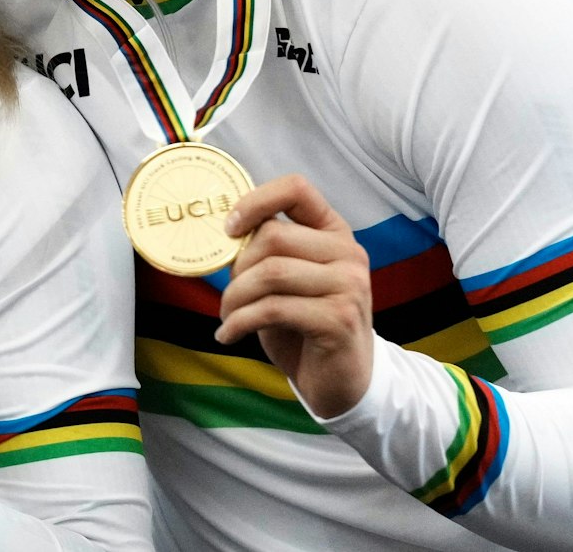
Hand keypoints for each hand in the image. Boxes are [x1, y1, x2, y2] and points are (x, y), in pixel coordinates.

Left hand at [218, 173, 373, 418]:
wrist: (344, 381)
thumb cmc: (304, 327)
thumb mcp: (285, 282)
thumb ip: (266, 254)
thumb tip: (223, 232)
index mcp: (334, 234)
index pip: (296, 189)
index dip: (255, 200)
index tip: (229, 228)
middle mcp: (348, 253)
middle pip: (273, 236)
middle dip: (237, 268)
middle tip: (229, 296)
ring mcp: (349, 285)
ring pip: (269, 273)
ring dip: (234, 298)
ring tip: (228, 317)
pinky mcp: (339, 319)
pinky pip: (272, 308)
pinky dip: (239, 323)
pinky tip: (229, 335)